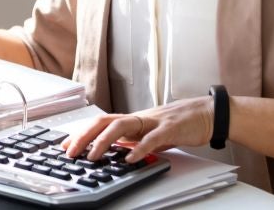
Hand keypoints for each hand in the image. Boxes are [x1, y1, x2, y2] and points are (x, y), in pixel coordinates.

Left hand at [64, 97, 213, 163]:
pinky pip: (152, 138)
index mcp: (133, 119)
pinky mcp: (170, 128)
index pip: (100, 122)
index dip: (81, 132)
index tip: (65, 145)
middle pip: (104, 121)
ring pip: (122, 126)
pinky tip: (129, 159)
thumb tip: (116, 149)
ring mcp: (154, 121)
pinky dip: (139, 148)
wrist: (208, 114)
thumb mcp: (151, 132)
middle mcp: (139, 117)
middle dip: (84, 136)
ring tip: (92, 156)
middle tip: (70, 152)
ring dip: (104, 141)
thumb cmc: (180, 123)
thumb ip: (134, 139)